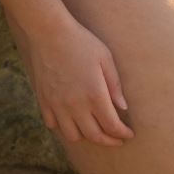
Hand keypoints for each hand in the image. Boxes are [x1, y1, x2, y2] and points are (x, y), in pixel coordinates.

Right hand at [6, 10, 135, 147]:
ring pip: (73, 136)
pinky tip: (71, 119)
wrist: (49, 33)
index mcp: (94, 95)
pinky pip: (53, 124)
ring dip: (86, 136)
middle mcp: (76, 105)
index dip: (122, 134)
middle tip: (117, 139)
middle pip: (94, 136)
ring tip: (94, 129)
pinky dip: (64, 127)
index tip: (129, 134)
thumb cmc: (81, 42)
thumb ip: (115, 85)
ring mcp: (58, 105)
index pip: (112, 126)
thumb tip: (123, 108)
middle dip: (109, 141)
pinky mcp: (44, 101)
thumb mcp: (105, 58)